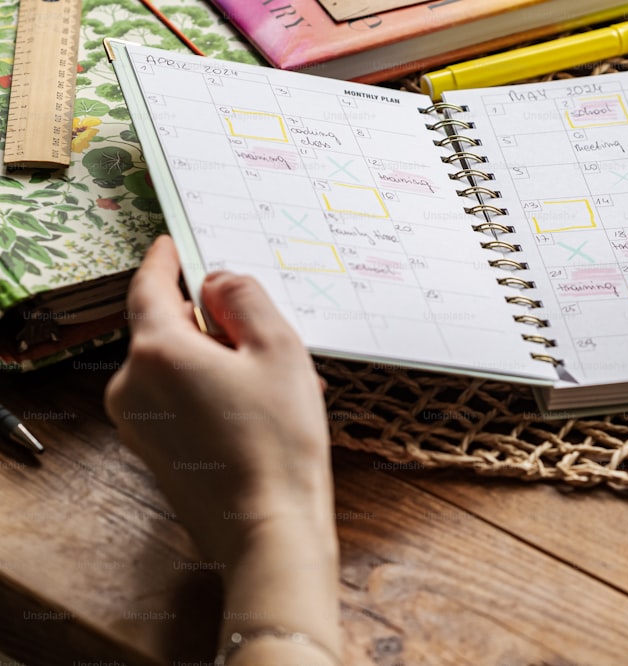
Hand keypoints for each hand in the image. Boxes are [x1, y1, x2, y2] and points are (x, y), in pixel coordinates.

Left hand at [104, 235, 333, 565]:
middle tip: (263, 331)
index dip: (164, 260)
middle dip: (212, 323)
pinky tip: (260, 411)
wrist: (267, 528)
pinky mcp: (152, 450)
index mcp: (157, 351)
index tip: (171, 244)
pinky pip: (177, 401)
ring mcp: (136, 422)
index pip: (149, 287)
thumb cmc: (278, 442)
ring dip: (218, 361)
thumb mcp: (279, 349)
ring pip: (176, 367)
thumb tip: (219, 282)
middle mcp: (132, 385)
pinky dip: (211, 392)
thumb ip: (245, 300)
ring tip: (277, 384)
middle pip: (166, 329)